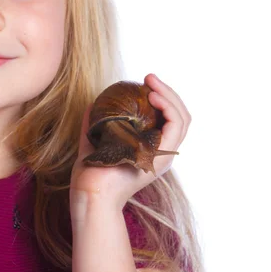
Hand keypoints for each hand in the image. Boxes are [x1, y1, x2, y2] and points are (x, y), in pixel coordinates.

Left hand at [70, 74, 190, 211]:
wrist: (90, 193)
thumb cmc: (91, 175)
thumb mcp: (93, 143)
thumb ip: (95, 125)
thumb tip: (93, 105)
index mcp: (150, 149)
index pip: (168, 119)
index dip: (162, 98)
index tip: (144, 83)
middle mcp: (161, 152)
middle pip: (179, 116)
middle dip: (168, 92)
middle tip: (149, 77)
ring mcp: (163, 155)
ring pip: (182, 119)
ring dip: (170, 96)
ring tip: (152, 83)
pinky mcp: (160, 156)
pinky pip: (175, 127)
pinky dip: (169, 108)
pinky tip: (153, 97)